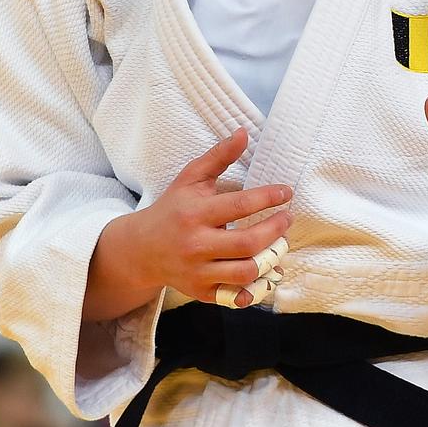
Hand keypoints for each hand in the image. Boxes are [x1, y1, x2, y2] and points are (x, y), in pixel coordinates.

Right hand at [119, 130, 293, 306]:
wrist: (140, 250)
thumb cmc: (172, 209)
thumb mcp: (191, 179)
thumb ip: (219, 156)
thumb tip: (244, 132)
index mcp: (194, 214)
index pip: (240, 206)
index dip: (270, 198)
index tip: (286, 192)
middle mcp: (196, 245)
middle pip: (249, 243)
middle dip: (277, 229)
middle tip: (287, 218)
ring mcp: (198, 272)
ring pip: (246, 271)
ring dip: (272, 257)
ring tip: (280, 242)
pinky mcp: (201, 292)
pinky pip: (238, 294)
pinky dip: (258, 284)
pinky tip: (267, 267)